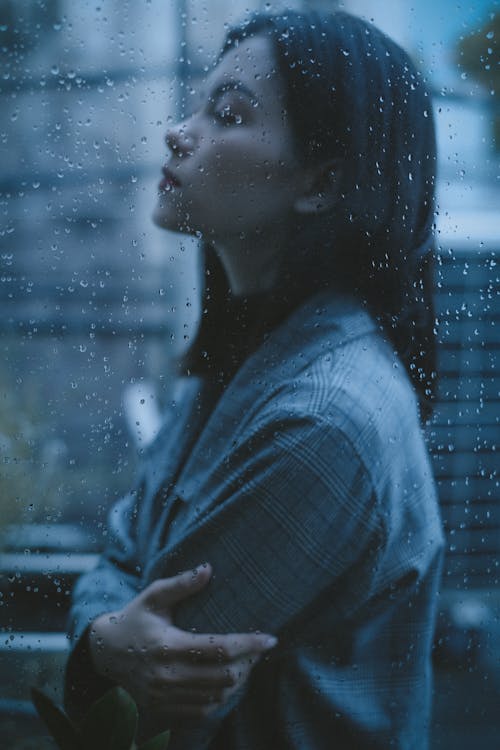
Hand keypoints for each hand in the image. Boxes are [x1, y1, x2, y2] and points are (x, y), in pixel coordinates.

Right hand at [88, 564, 276, 718]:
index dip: (249, 644)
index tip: (271, 638)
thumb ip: (181, 584)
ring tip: (248, 662)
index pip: (218, 648)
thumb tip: (208, 569)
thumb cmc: (134, 619)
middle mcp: (167, 676)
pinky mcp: (163, 710)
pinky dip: (220, 697)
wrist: (104, 654)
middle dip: (249, 663)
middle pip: (223, 677)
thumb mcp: (153, 596)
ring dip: (238, 681)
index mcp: (167, 646)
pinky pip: (202, 710)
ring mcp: (164, 697)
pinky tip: (227, 681)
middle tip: (259, 648)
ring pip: (216, 697)